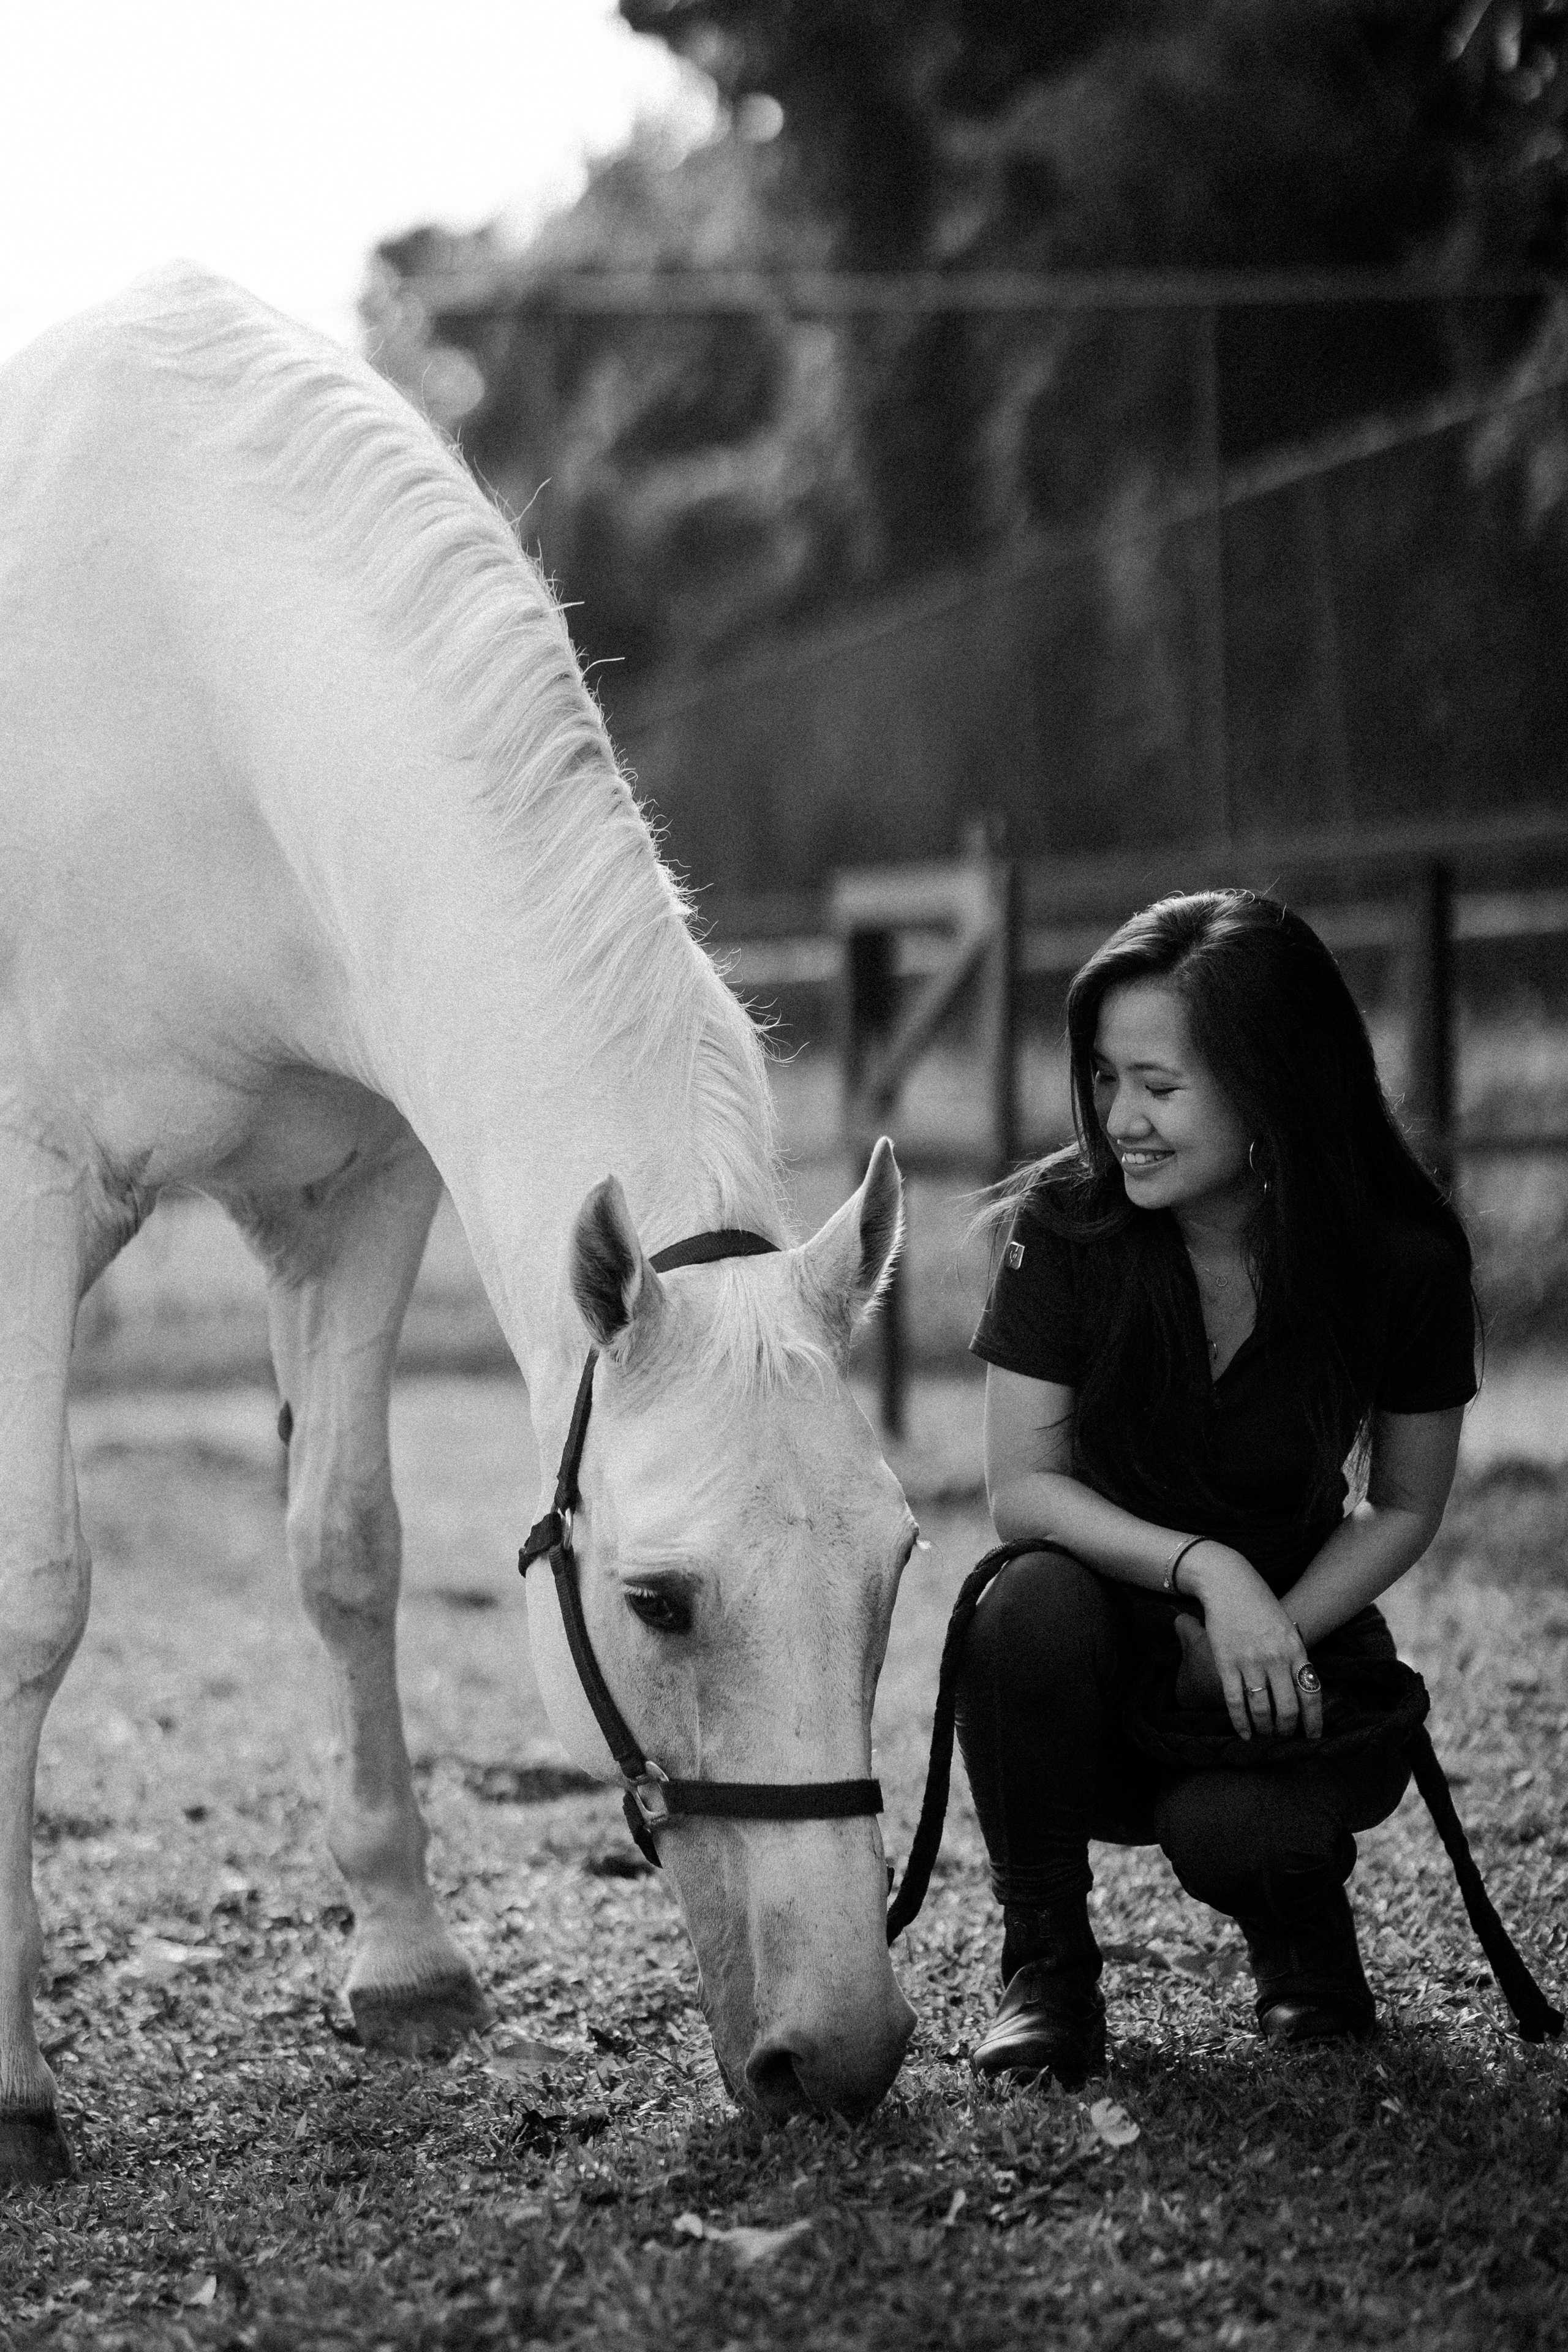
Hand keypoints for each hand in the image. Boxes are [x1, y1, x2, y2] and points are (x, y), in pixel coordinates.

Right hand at [1179, 1542, 1322, 1741]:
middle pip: (1288, 1708)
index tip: (1312, 1737)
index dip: (1313, 1721)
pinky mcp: (1226, 1662)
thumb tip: (1303, 1687)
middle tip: (1284, 1737)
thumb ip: (1295, 1656)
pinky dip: (1240, 1723)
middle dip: (1287, 1730)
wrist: (1229, 1583)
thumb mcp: (1287, 1628)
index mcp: (1296, 1650)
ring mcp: (1250, 1661)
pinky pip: (1235, 1701)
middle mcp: (1276, 1658)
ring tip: (1265, 1736)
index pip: (1311, 1695)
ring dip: (1265, 1729)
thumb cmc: (1260, 1605)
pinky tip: (1244, 1734)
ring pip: (1262, 1709)